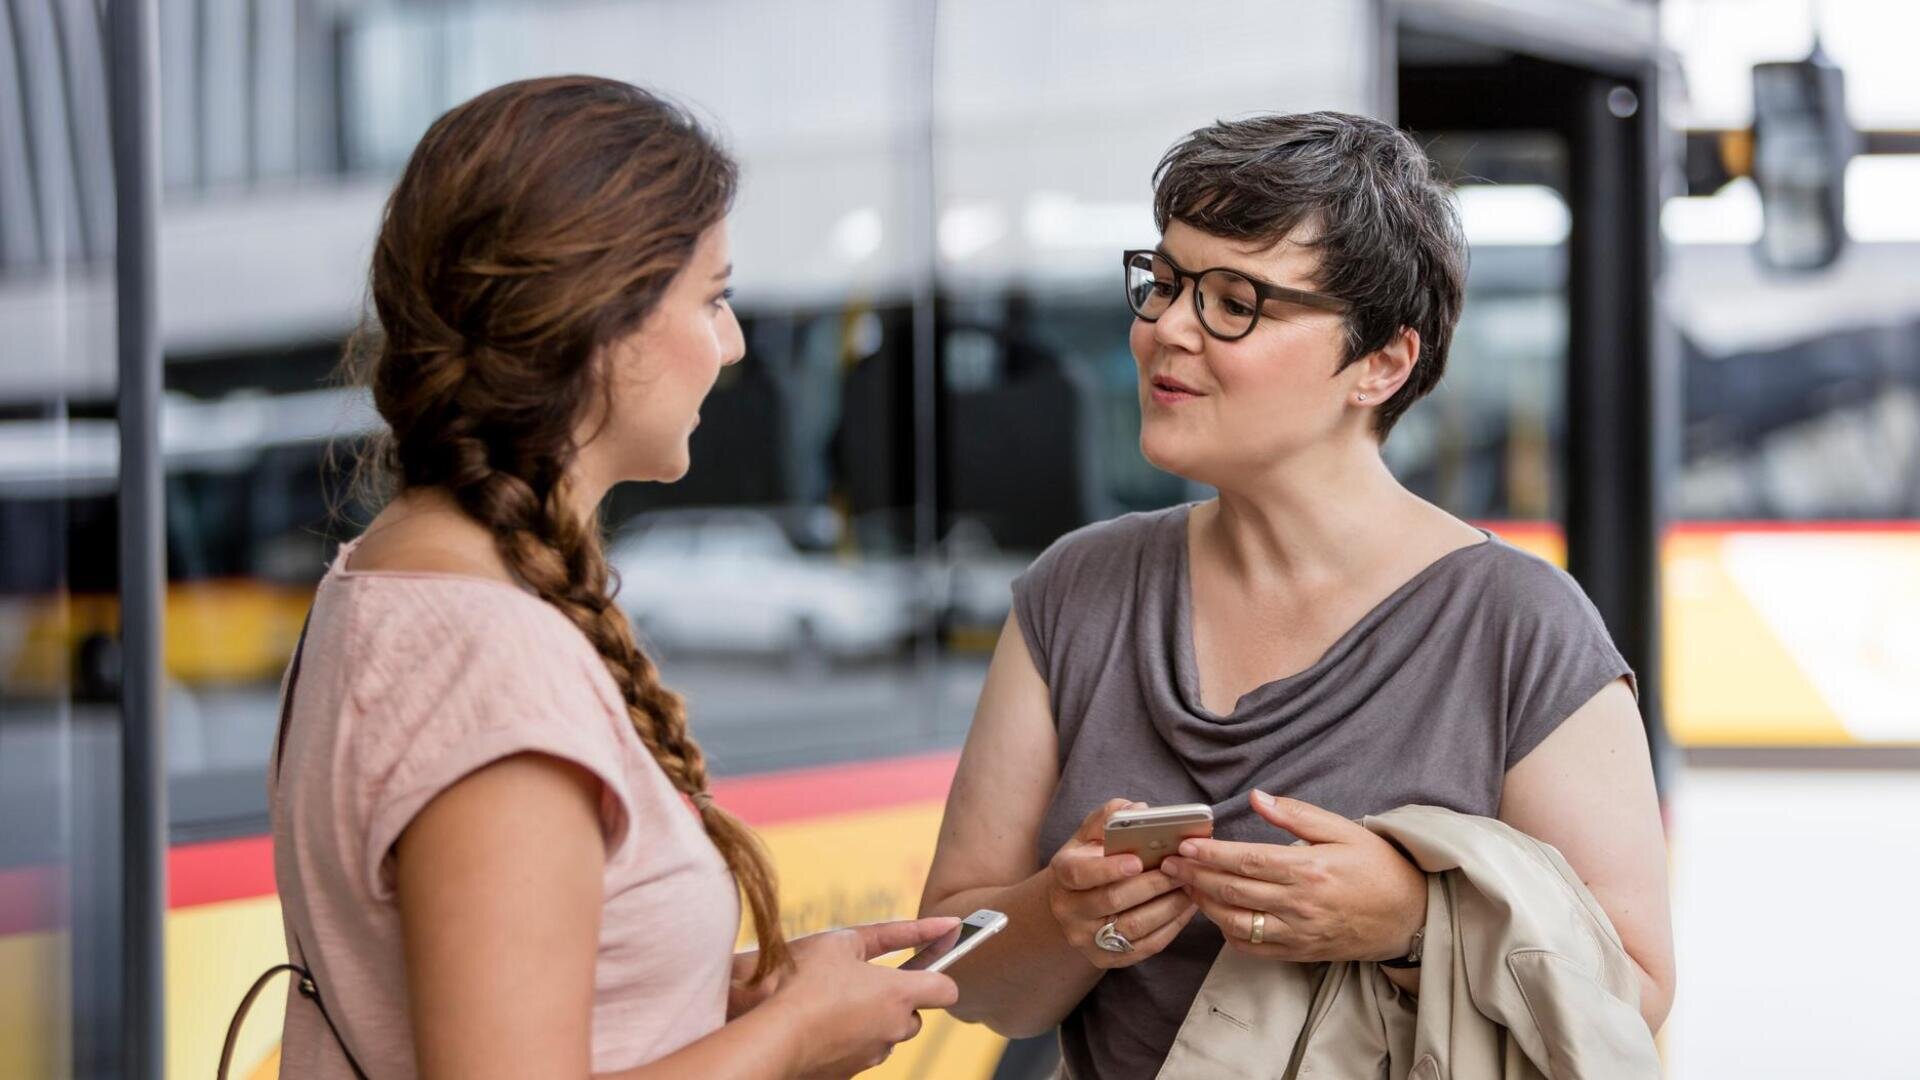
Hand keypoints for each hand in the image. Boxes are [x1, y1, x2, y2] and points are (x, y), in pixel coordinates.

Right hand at [767, 917, 961, 1077]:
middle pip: (915, 1017)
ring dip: (874, 1021)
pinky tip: (824, 1027)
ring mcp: (873, 1055)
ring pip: (888, 1036)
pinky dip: (851, 1040)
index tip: (925, 970)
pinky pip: (862, 1052)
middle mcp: (894, 1029)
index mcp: (898, 994)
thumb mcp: (841, 942)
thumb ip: (889, 934)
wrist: (771, 1035)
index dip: (938, 977)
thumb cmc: (804, 982)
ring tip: (838, 1005)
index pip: (947, 990)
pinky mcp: (851, 1073)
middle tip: (866, 986)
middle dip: (898, 1003)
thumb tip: (929, 927)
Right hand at [1046, 798, 1199, 969]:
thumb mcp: (1088, 836)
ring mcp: (1086, 938)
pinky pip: (1145, 947)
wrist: (1070, 906)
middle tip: (1180, 870)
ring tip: (1189, 888)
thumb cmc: (1087, 862)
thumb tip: (1139, 810)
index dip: (1109, 868)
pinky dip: (1170, 928)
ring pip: (1133, 927)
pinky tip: (1186, 909)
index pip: (1081, 874)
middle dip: (1152, 885)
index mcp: (1063, 875)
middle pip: (1112, 900)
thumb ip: (1109, 817)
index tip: (1138, 860)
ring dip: (1167, 907)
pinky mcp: (1106, 958)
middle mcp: (1069, 910)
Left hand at [1160, 790, 1425, 963]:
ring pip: (1236, 923)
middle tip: (1169, 866)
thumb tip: (1258, 797)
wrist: (1409, 915)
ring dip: (1205, 905)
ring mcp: (1298, 932)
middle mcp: (1300, 904)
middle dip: (1195, 878)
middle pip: (1233, 891)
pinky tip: (1217, 915)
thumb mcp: (1343, 829)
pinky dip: (1229, 933)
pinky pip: (1254, 948)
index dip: (1210, 855)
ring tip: (1186, 887)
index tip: (1184, 847)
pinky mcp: (1300, 952)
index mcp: (1309, 869)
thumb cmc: (1377, 866)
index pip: (1246, 861)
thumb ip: (1297, 814)